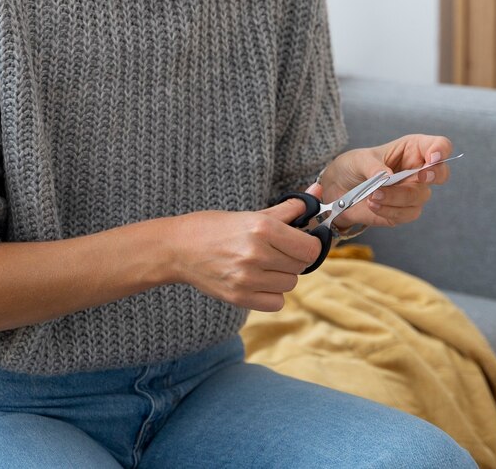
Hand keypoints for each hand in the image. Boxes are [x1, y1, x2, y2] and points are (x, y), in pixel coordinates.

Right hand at [165, 197, 324, 311]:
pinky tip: (258, 281)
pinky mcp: (239, 297)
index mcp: (262, 228)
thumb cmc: (214, 227)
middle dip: (293, 258)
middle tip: (276, 250)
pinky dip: (272, 294)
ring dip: (282, 275)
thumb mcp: (251, 214)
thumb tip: (317, 194)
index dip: (309, 244)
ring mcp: (247, 278)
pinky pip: (276, 302)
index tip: (300, 241)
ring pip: (289, 284)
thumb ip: (288, 208)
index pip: (310, 248)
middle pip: (301, 266)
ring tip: (263, 264)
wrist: (178, 248)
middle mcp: (256, 254)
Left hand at [318, 133, 453, 229]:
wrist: (338, 190)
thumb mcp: (359, 159)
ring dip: (396, 197)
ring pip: (419, 197)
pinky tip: (372, 204)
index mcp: (412, 150)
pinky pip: (406, 214)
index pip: (439, 146)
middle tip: (419, 176)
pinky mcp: (403, 211)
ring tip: (372, 194)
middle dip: (434, 175)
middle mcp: (417, 171)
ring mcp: (412, 192)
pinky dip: (388, 210)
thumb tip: (388, 178)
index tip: (432, 158)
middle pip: (441, 173)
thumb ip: (374, 166)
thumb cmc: (353, 167)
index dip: (440, 150)